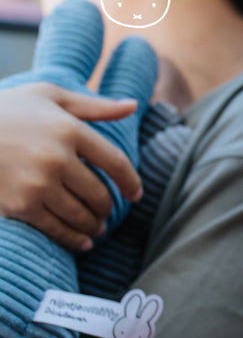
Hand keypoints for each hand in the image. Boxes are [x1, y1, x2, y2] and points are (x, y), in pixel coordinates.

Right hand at [0, 83, 142, 250]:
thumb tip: (132, 106)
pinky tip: (82, 242)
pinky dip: (73, 239)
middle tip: (109, 213)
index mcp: (69, 130)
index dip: (131, 182)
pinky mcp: (19, 205)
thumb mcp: (48, 96)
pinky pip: (56, 229)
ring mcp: (37, 184)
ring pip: (80, 215)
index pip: (116, 163)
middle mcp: (57, 158)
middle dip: (108, 208)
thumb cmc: (5, 110)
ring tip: (97, 228)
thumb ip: (93, 106)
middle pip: (99, 193)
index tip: (135, 194)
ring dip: (94, 226)